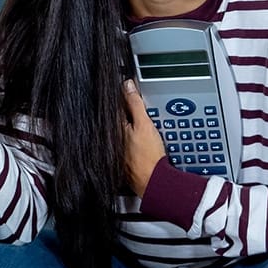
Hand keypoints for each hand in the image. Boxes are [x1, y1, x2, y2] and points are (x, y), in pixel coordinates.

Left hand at [122, 79, 165, 195]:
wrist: (155, 181)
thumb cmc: (148, 157)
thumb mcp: (144, 124)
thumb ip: (135, 104)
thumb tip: (127, 85)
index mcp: (113, 129)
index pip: (115, 106)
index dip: (122, 95)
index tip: (129, 89)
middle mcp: (112, 141)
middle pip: (119, 119)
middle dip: (127, 110)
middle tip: (139, 105)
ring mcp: (118, 151)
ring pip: (124, 131)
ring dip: (132, 125)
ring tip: (144, 126)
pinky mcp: (126, 161)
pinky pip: (129, 143)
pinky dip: (135, 139)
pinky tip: (145, 142)